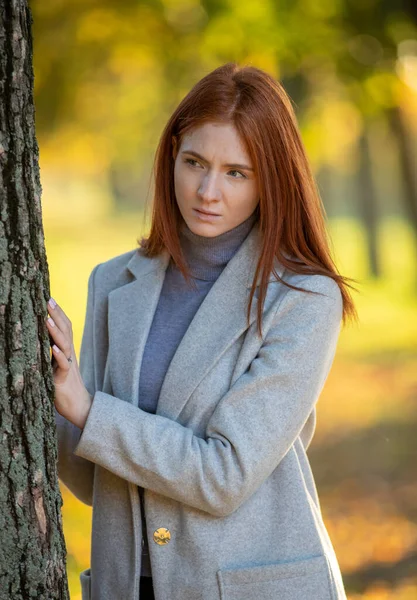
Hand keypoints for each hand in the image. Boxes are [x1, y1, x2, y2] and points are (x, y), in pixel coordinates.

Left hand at [46, 297, 92, 428]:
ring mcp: (68, 366)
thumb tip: (39, 339)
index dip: (59, 313)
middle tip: (48, 300)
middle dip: (57, 315)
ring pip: (64, 344)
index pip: (65, 327)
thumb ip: (51, 353)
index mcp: (66, 350)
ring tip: (47, 319)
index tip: (49, 297)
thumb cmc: (64, 387)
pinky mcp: (64, 379)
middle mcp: (69, 354)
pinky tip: (53, 348)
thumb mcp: (56, 366)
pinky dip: (59, 355)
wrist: (79, 407)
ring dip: (55, 331)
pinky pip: (64, 365)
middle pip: (66, 330)